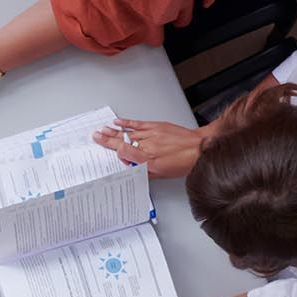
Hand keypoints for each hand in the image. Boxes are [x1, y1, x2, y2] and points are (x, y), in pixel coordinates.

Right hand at [93, 119, 207, 178]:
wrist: (200, 148)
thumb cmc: (182, 163)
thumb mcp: (162, 174)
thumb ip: (143, 170)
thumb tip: (130, 166)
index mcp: (146, 159)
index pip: (123, 152)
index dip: (111, 147)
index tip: (101, 142)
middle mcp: (146, 145)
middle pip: (122, 140)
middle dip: (107, 138)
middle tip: (96, 135)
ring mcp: (151, 134)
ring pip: (128, 132)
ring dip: (114, 130)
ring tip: (103, 129)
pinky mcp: (156, 126)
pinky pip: (138, 124)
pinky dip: (127, 123)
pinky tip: (119, 122)